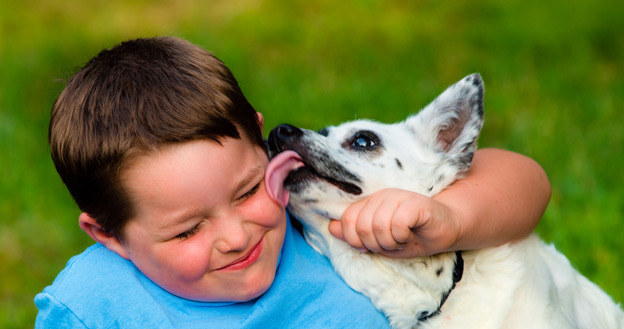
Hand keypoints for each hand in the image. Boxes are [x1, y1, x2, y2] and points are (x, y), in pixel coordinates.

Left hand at [328, 189, 460, 257]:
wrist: (445, 230)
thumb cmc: (412, 236)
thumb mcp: (379, 240)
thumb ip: (354, 234)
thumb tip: (331, 227)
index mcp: (370, 202)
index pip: (347, 219)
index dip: (355, 240)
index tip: (370, 246)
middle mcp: (381, 196)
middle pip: (362, 226)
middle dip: (375, 244)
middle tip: (391, 244)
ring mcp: (398, 197)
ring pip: (378, 226)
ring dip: (390, 242)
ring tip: (401, 240)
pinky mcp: (414, 203)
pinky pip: (397, 224)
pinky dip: (402, 236)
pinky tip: (410, 234)